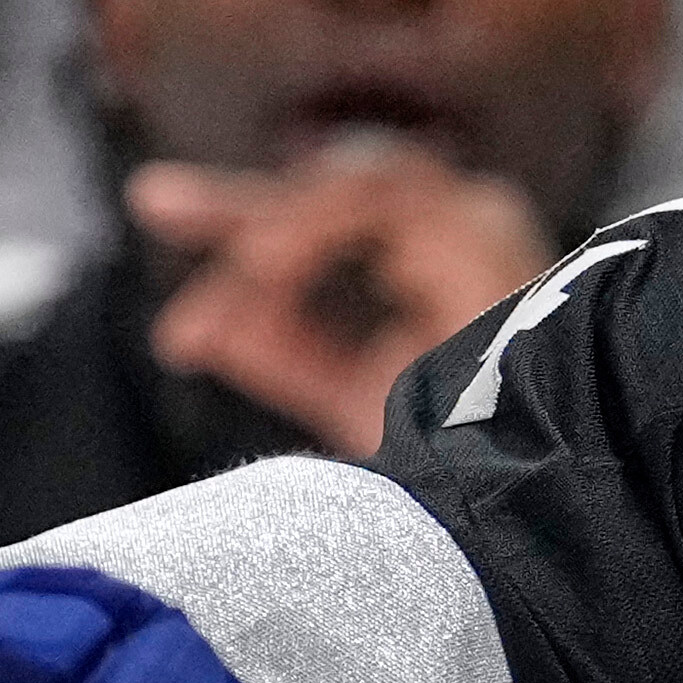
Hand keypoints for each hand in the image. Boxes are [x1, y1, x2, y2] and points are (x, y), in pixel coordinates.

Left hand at [129, 148, 559, 454]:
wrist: (529, 498)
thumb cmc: (467, 459)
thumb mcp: (347, 396)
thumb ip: (283, 349)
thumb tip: (204, 319)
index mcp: (434, 261)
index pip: (325, 222)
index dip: (238, 224)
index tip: (165, 253)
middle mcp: (460, 230)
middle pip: (333, 188)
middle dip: (237, 200)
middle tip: (153, 199)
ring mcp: (478, 223)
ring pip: (356, 184)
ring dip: (279, 222)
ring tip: (229, 274)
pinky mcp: (482, 233)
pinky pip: (379, 203)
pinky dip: (314, 225)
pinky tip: (263, 264)